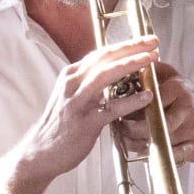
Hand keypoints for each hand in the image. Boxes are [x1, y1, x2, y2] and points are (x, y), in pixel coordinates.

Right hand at [12, 34, 164, 189]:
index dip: (125, 45)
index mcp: (71, 75)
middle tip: (154, 42)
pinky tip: (147, 96)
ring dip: (130, 64)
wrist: (40, 153)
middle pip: (104, 58)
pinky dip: (130, 101)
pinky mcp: (84, 123)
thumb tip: (117, 69)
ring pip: (105, 76)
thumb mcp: (72, 95)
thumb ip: (91, 81)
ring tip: (151, 59)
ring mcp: (77, 102)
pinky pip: (110, 109)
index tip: (146, 40)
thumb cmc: (61, 124)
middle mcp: (72, 84)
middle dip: (131, 47)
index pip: (101, 53)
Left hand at [112, 61, 193, 164]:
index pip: (148, 99)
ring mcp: (190, 127)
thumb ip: (158, 71)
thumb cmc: (192, 101)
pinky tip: (146, 152)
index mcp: (178, 88)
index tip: (120, 111)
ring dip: (139, 144)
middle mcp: (185, 107)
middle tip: (121, 129)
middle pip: (152, 122)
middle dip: (132, 129)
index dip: (131, 107)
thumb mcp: (177, 79)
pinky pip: (171, 154)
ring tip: (128, 141)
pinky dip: (157, 155)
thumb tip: (139, 63)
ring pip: (158, 140)